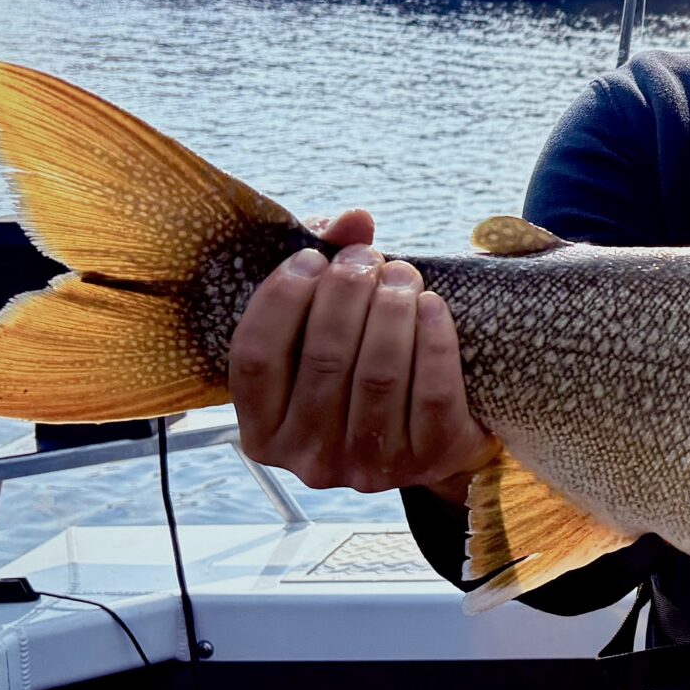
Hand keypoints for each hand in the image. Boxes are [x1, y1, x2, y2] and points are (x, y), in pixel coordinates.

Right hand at [228, 207, 497, 500]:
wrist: (431, 435)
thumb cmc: (358, 370)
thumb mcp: (323, 327)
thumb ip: (324, 268)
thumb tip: (353, 220)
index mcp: (263, 433)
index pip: (256, 359)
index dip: (280, 299)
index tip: (310, 258)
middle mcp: (308, 460)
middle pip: (323, 358)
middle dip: (346, 293)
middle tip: (367, 258)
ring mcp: (367, 468)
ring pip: (378, 374)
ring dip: (392, 309)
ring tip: (402, 273)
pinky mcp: (425, 461)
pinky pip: (432, 393)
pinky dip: (433, 341)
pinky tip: (431, 306)